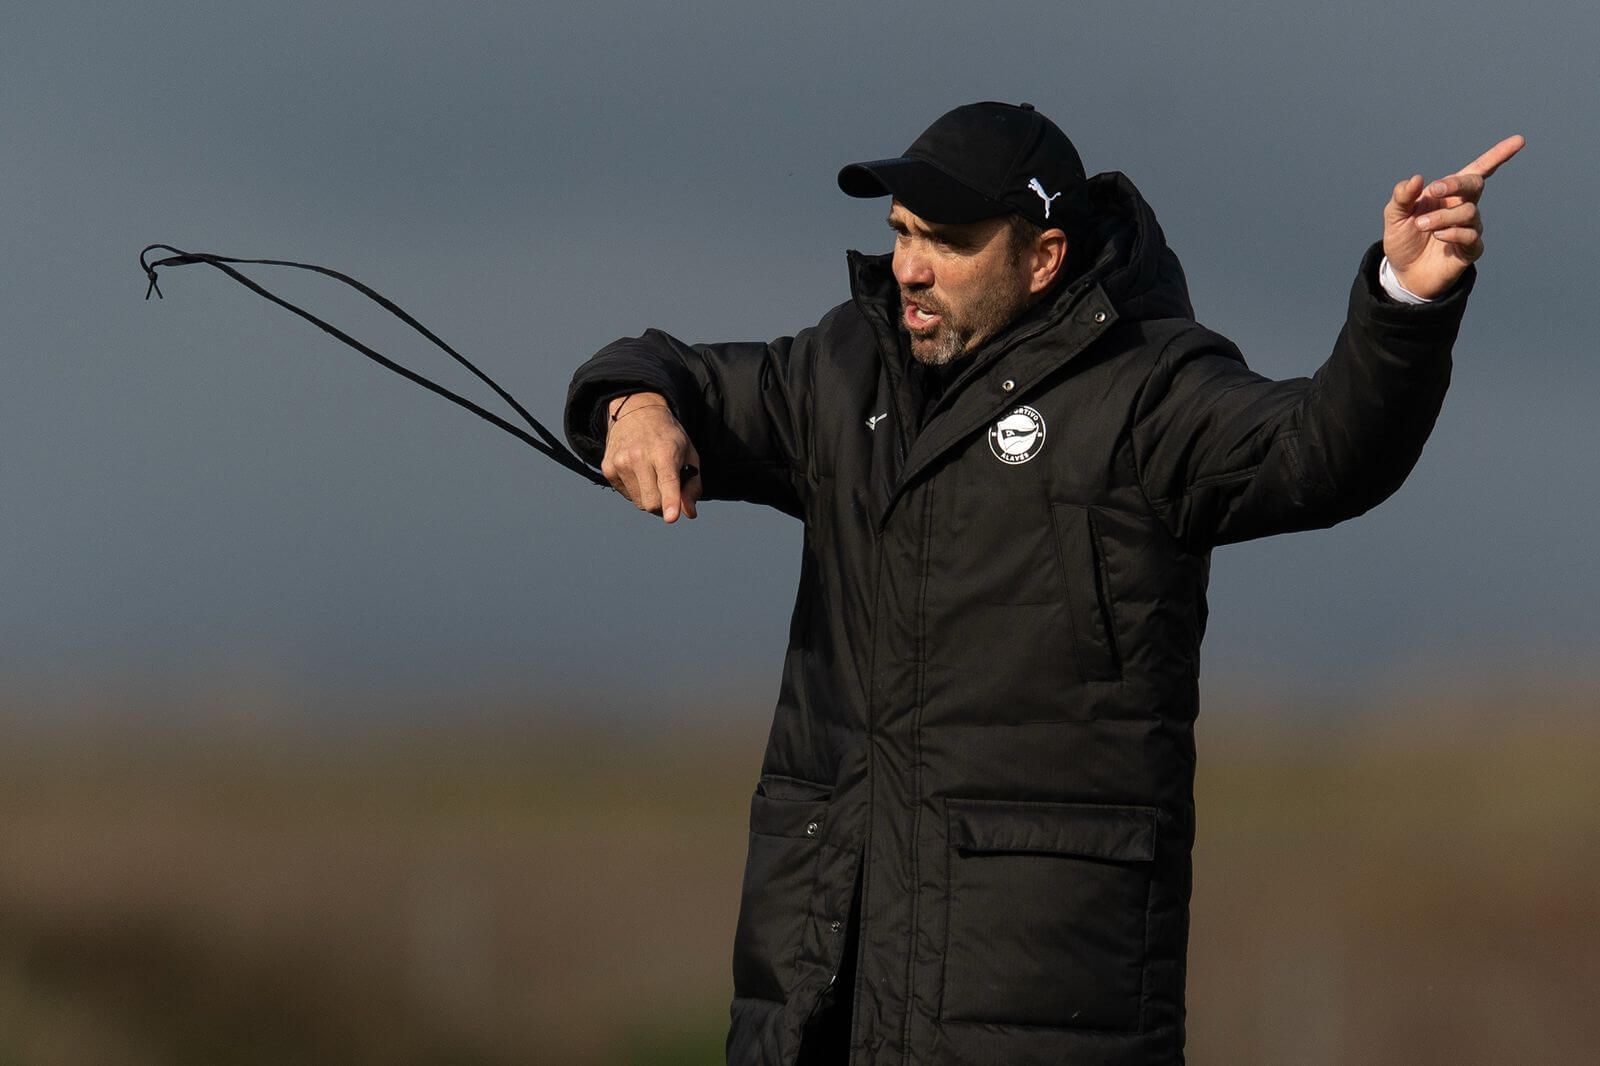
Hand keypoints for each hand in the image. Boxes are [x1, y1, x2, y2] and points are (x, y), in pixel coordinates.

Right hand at [600, 392, 701, 522]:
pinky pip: (627, 495)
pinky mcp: (608, 468)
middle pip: (652, 502)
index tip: (671, 518)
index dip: (670, 502)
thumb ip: (692, 486)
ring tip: (652, 475)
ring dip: (649, 497)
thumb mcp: (689, 454)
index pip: (668, 482)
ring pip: (639, 502)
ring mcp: (620, 462)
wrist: (636, 410)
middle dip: (663, 505)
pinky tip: (638, 472)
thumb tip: (689, 514)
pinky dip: (636, 490)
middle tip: (668, 491)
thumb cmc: (668, 437)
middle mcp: (638, 456)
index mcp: (664, 451)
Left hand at [1383, 134, 1524, 299]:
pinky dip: (1452, 233)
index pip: (1479, 170)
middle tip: (1433, 191)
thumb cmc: (1404, 239)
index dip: (1499, 155)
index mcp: (1449, 194)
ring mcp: (1470, 228)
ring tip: (1422, 225)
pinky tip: (1438, 236)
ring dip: (1442, 216)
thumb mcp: (1395, 216)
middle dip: (1455, 184)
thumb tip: (1417, 179)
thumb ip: (1402, 196)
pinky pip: (1470, 236)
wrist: (1403, 273)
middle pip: (1475, 185)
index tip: (1519, 141)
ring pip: (1468, 212)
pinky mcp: (1471, 249)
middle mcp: (1464, 207)